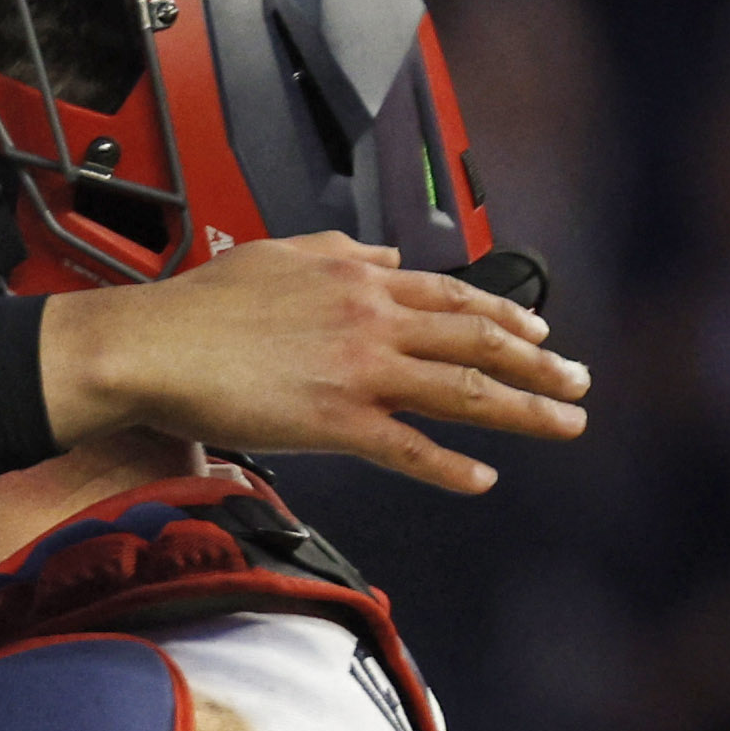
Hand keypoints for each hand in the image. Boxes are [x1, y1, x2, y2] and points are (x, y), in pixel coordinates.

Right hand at [39, 234, 589, 492]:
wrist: (150, 343)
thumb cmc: (198, 306)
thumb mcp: (279, 252)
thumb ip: (341, 251)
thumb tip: (383, 255)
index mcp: (359, 275)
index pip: (452, 294)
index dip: (505, 314)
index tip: (539, 331)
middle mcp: (371, 316)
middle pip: (478, 338)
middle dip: (540, 361)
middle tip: (579, 380)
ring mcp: (358, 369)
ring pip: (462, 388)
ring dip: (525, 409)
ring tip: (566, 423)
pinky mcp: (333, 420)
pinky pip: (407, 447)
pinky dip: (449, 466)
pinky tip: (481, 479)